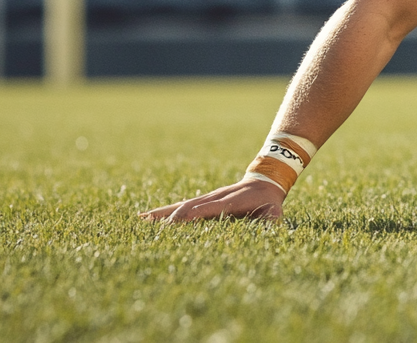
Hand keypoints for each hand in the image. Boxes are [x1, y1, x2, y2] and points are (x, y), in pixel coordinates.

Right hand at [139, 178, 285, 222]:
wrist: (264, 182)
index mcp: (231, 202)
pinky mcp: (201, 201)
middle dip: (172, 216)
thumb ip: (272, 224)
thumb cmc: (270, 203)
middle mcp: (214, 198)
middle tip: (151, 227)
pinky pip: (181, 207)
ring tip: (141, 220)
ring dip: (161, 214)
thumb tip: (269, 233)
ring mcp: (206, 198)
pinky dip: (163, 212)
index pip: (209, 209)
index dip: (193, 215)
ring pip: (181, 206)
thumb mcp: (275, 214)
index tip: (176, 222)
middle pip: (189, 206)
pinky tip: (146, 217)